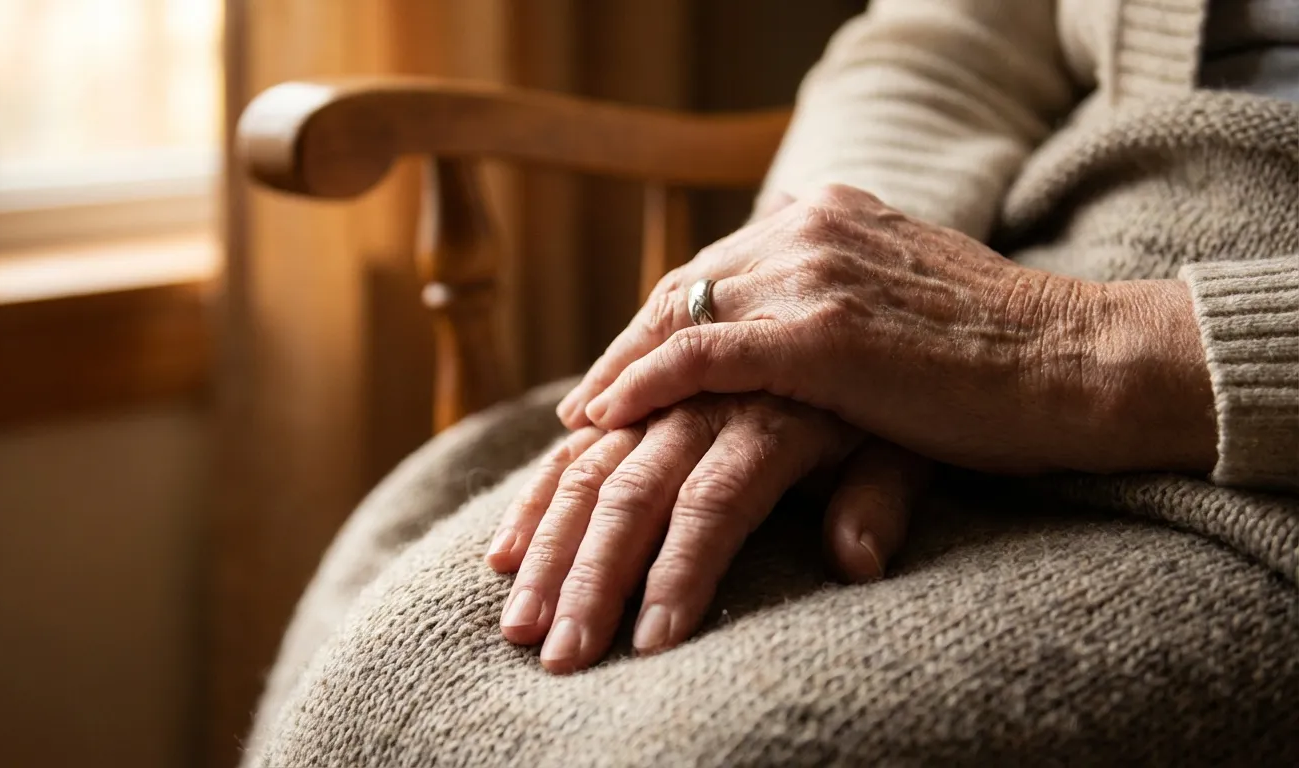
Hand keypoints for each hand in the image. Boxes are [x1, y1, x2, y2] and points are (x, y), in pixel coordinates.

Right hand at [485, 394, 930, 673]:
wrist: (879, 299)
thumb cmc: (907, 395)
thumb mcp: (912, 444)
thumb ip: (879, 498)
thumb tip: (855, 563)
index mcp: (774, 412)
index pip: (713, 501)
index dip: (680, 572)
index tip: (651, 645)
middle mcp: (708, 396)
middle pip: (634, 489)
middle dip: (592, 576)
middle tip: (560, 654)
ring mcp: (667, 392)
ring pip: (589, 464)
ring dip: (547, 546)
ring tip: (516, 621)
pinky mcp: (642, 392)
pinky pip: (577, 440)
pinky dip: (538, 491)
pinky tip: (506, 546)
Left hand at [558, 185, 1217, 474]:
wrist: (1082, 365)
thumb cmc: (1006, 364)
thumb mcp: (905, 315)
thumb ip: (839, 313)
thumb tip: (789, 356)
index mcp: (833, 217)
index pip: (717, 269)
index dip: (661, 322)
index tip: (623, 369)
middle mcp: (812, 228)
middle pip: (684, 287)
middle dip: (627, 347)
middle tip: (586, 402)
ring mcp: (813, 272)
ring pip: (678, 316)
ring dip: (618, 373)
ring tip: (581, 422)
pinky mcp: (818, 330)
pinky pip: (700, 354)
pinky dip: (643, 384)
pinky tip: (603, 419)